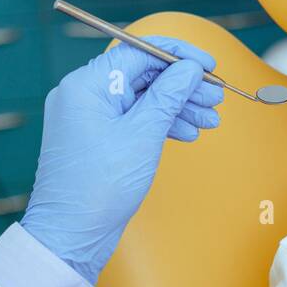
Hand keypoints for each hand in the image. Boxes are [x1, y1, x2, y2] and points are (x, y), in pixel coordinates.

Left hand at [22, 37, 223, 283]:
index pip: (138, 51)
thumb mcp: (143, 134)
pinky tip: (187, 131)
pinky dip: (160, 122)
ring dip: (177, 105)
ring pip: (142, 98)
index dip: (178, 55)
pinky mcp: (96, 137)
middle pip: (143, 74)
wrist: (71, 235)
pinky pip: (133, 118)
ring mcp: (89, 117)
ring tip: (210, 118)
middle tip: (215, 96)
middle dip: (183, 85)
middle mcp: (83, 94)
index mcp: (86, 84)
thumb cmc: (99, 186)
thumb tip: (189, 68)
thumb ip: (169, 95)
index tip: (208, 65)